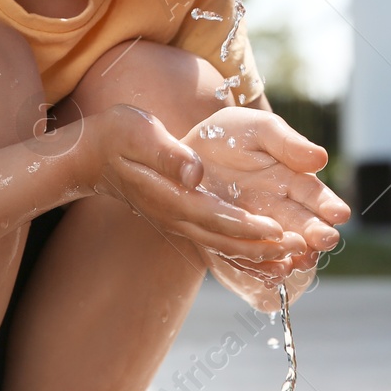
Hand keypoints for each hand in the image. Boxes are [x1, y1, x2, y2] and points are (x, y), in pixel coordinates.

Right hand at [76, 104, 305, 261]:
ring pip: (223, 245)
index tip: (278, 230)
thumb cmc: (115, 136)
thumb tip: (196, 171)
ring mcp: (178, 219)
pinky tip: (270, 254)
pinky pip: (217, 240)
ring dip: (259, 253)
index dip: (247, 226)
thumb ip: (168, 153)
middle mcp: (176, 215)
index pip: (214, 216)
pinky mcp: (182, 216)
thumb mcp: (139, 133)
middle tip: (301, 249)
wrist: (89, 156)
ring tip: (294, 257)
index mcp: (170, 196)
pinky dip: (244, 249)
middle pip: (224, 239)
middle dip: (263, 247)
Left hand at [182, 106, 351, 280]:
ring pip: (281, 246)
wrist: (184, 152)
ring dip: (293, 253)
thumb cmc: (227, 134)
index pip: (315, 196)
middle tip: (326, 239)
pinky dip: (263, 267)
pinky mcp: (231, 240)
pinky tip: (274, 272)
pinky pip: (249, 257)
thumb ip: (287, 143)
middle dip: (317, 233)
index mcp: (291, 178)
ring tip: (302, 258)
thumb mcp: (258, 129)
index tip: (339, 214)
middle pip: (303, 225)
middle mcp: (278, 207)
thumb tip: (320, 159)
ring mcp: (256, 226)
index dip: (328, 205)